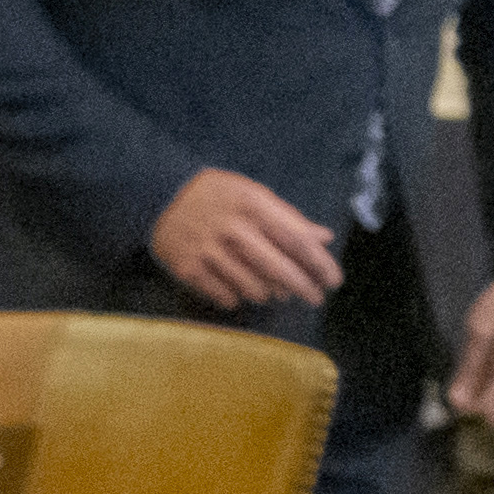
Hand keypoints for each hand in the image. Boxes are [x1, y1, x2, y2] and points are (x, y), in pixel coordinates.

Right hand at [148, 169, 338, 308]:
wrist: (159, 195)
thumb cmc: (217, 195)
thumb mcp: (255, 194)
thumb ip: (289, 217)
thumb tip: (324, 238)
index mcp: (255, 206)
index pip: (297, 240)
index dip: (319, 264)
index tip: (334, 281)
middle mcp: (234, 229)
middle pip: (278, 269)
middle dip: (303, 288)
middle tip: (315, 298)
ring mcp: (209, 251)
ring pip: (253, 288)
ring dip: (269, 293)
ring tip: (272, 289)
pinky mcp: (189, 269)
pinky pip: (225, 296)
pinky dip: (238, 297)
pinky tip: (240, 291)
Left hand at [447, 278, 493, 426]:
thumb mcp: (479, 331)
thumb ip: (468, 368)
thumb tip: (455, 401)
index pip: (489, 407)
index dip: (468, 405)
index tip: (456, 390)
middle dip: (480, 409)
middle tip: (466, 387)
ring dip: (492, 406)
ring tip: (477, 379)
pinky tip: (489, 377)